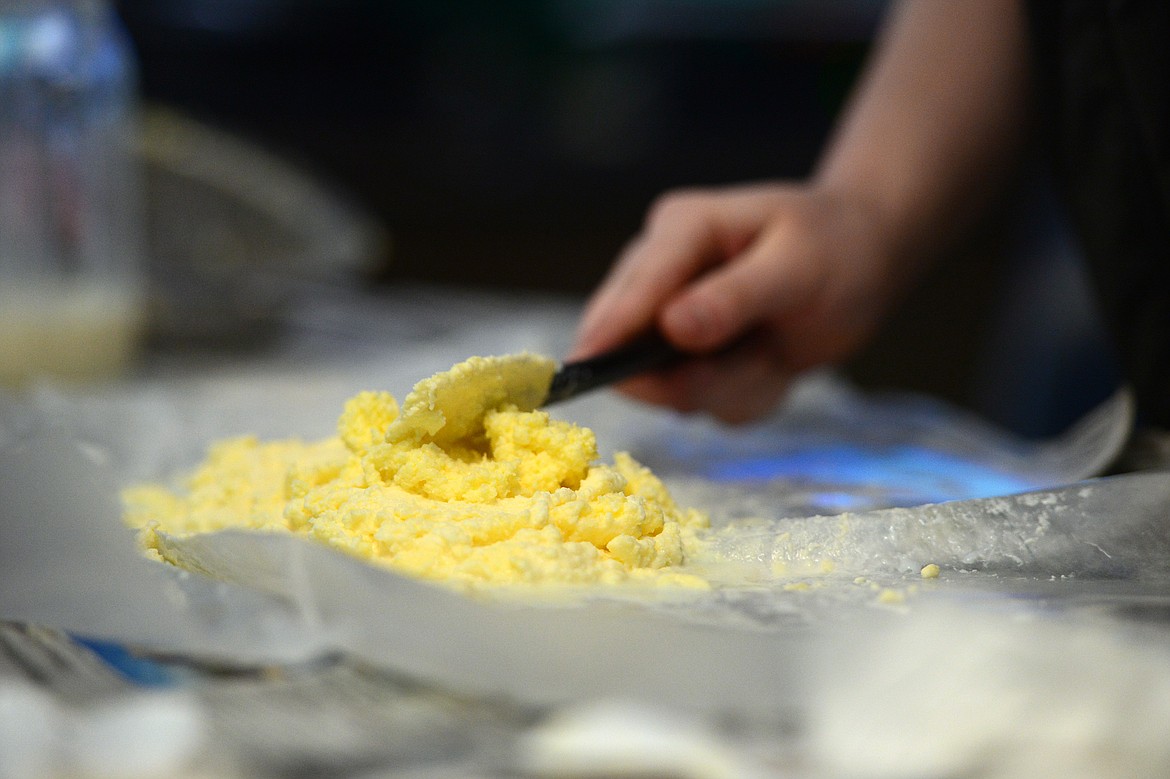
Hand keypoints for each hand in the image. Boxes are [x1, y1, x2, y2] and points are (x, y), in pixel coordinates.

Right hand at [570, 182, 904, 422]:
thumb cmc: (835, 247)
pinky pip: (702, 402)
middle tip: (752, 364)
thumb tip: (673, 327)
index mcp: (684, 229)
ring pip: (671, 384)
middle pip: (630, 341)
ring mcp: (672, 319)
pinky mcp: (689, 358)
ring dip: (730, 386)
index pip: (637, 283)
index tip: (583, 366)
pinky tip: (773, 363)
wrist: (863, 260)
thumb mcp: (797, 267)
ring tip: (775, 354)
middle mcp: (665, 274)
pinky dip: (744, 396)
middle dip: (689, 373)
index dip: (610, 328)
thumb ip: (735, 298)